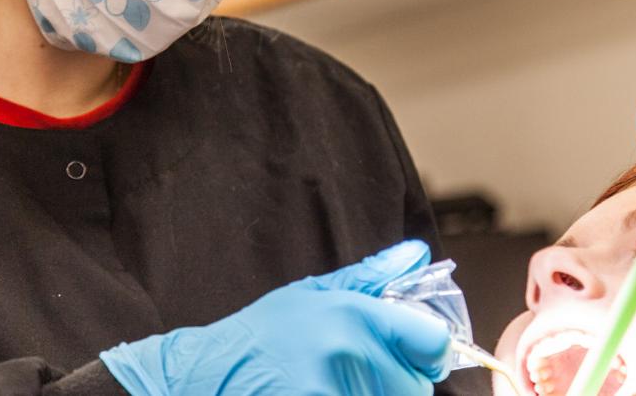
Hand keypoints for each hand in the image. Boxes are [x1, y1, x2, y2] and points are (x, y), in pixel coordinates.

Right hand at [99, 240, 450, 395]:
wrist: (202, 375)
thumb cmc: (259, 336)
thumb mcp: (311, 294)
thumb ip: (370, 277)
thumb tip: (415, 253)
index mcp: (353, 314)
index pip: (433, 342)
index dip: (430, 351)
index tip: (418, 355)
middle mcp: (347, 353)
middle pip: (414, 387)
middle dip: (395, 382)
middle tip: (357, 373)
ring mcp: (331, 391)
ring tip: (331, 384)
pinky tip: (322, 393)